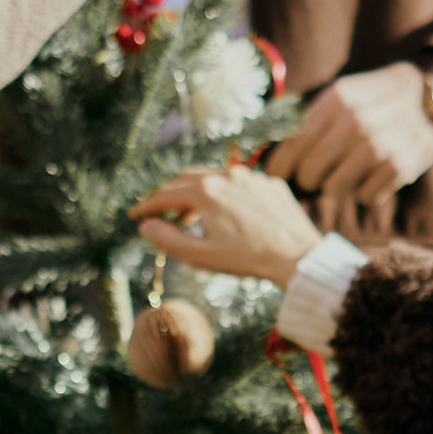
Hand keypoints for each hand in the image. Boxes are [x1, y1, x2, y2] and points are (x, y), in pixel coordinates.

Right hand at [134, 158, 320, 287]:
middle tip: (158, 212)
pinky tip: (226, 214)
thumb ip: (169, 239)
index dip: (147, 206)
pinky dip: (225, 195)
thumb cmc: (248, 258)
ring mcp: (251, 176)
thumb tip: (146, 226)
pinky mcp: (270, 183)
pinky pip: (240, 184)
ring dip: (197, 194)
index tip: (135, 215)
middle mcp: (227, 174)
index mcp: (206, 190)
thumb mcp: (201, 255)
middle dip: (169, 195)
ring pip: (215, 178)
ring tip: (190, 216)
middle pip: (187, 179)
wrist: (297, 257)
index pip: (166, 194)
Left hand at [279, 62, 432, 232]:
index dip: (278, 165)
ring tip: (345, 173)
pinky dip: (366, 192)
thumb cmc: (371, 101)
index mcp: (337, 99)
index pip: (293, 142)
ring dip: (335, 187)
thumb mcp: (340, 95)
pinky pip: (366, 197)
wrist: (426, 97)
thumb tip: (257, 147)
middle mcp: (357, 121)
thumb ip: (305, 118)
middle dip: (307, 179)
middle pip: (309, 172)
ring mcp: (381, 145)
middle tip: (313, 176)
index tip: (273, 176)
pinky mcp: (401, 167)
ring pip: (334, 190)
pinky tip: (374, 175)